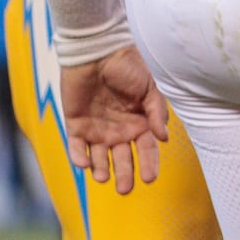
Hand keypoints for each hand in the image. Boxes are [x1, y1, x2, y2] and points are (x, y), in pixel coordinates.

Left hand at [60, 46, 169, 194]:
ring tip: (103, 177)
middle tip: (125, 189)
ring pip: (99, 158)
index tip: (150, 178)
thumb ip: (157, 112)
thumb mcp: (150, 87)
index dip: (149, 163)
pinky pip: (76, 147)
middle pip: (122, 158)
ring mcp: (96, 128)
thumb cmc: (128, 66)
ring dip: (101, 169)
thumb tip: (163, 139)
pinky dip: (79, 157)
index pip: (146, 148)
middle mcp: (119, 129)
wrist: (98, 50)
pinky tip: (85, 164)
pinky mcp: (76, 125)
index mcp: (139, 121)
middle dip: (124, 174)